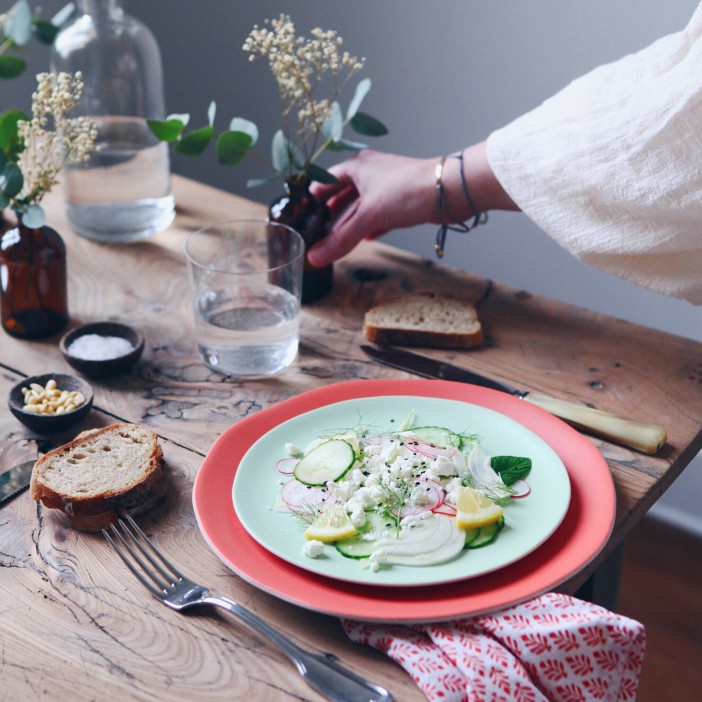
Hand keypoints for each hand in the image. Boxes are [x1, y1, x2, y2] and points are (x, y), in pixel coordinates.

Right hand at [308, 150, 437, 266]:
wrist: (448, 191)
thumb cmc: (408, 190)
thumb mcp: (368, 216)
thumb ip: (341, 238)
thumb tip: (316, 257)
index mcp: (356, 166)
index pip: (325, 180)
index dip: (312, 198)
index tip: (301, 215)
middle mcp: (370, 173)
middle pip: (342, 193)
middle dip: (330, 212)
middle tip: (316, 230)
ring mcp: (386, 186)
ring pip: (361, 205)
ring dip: (350, 221)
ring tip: (336, 238)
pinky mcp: (401, 201)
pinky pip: (379, 215)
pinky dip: (371, 226)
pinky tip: (366, 238)